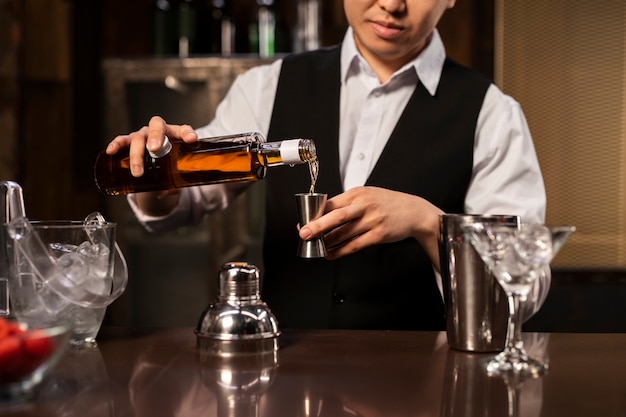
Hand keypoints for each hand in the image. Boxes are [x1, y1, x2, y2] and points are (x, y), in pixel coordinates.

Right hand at [105, 116, 197, 176]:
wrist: (155, 160)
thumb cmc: (169, 162)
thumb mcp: (176, 170)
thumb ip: (176, 182)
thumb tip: (167, 192)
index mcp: (174, 134)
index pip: (183, 130)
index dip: (187, 133)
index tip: (191, 140)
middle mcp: (158, 131)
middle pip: (157, 128)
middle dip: (155, 138)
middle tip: (155, 150)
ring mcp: (143, 135)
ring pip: (138, 139)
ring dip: (137, 154)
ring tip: (137, 171)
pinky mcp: (130, 141)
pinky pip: (122, 140)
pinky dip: (117, 144)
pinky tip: (112, 150)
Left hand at [298, 186, 443, 268]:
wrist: (415, 211)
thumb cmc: (388, 204)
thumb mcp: (368, 195)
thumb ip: (348, 203)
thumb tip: (323, 215)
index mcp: (357, 193)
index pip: (331, 203)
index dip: (315, 214)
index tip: (303, 221)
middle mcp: (364, 205)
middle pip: (336, 216)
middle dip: (317, 225)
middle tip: (304, 233)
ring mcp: (372, 220)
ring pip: (344, 233)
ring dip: (327, 242)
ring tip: (317, 248)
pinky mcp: (379, 234)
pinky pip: (355, 245)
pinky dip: (341, 251)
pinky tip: (332, 254)